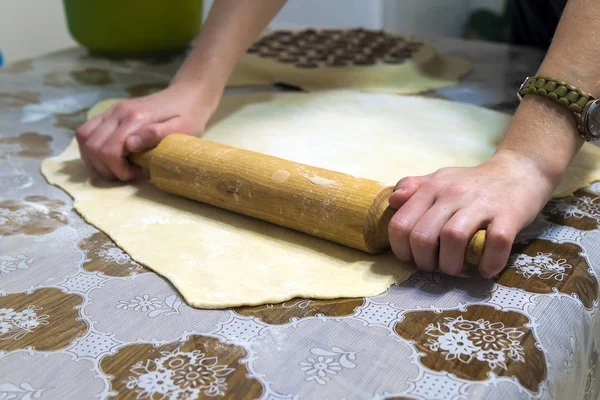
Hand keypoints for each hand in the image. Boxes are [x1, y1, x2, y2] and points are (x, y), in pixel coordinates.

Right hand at [76, 85, 218, 180]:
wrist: (186, 95)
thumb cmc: (188, 117)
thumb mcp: (181, 129)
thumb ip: (156, 135)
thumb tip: (130, 145)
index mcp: (135, 118)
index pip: (109, 150)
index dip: (119, 170)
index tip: (136, 173)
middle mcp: (117, 112)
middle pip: (92, 146)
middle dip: (106, 168)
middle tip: (127, 172)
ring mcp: (110, 111)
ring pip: (83, 138)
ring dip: (94, 159)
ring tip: (117, 166)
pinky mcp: (109, 113)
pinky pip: (86, 131)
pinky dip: (91, 148)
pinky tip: (110, 156)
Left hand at [387, 150, 555, 277]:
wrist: (520, 170)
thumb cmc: (473, 182)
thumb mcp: (439, 179)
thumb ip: (412, 188)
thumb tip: (393, 201)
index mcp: (432, 188)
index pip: (400, 224)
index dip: (400, 249)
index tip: (412, 258)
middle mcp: (453, 194)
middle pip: (423, 236)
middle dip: (424, 261)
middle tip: (434, 266)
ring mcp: (481, 204)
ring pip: (452, 239)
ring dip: (451, 265)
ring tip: (455, 268)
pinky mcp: (509, 215)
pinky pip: (495, 243)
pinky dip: (488, 263)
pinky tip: (485, 269)